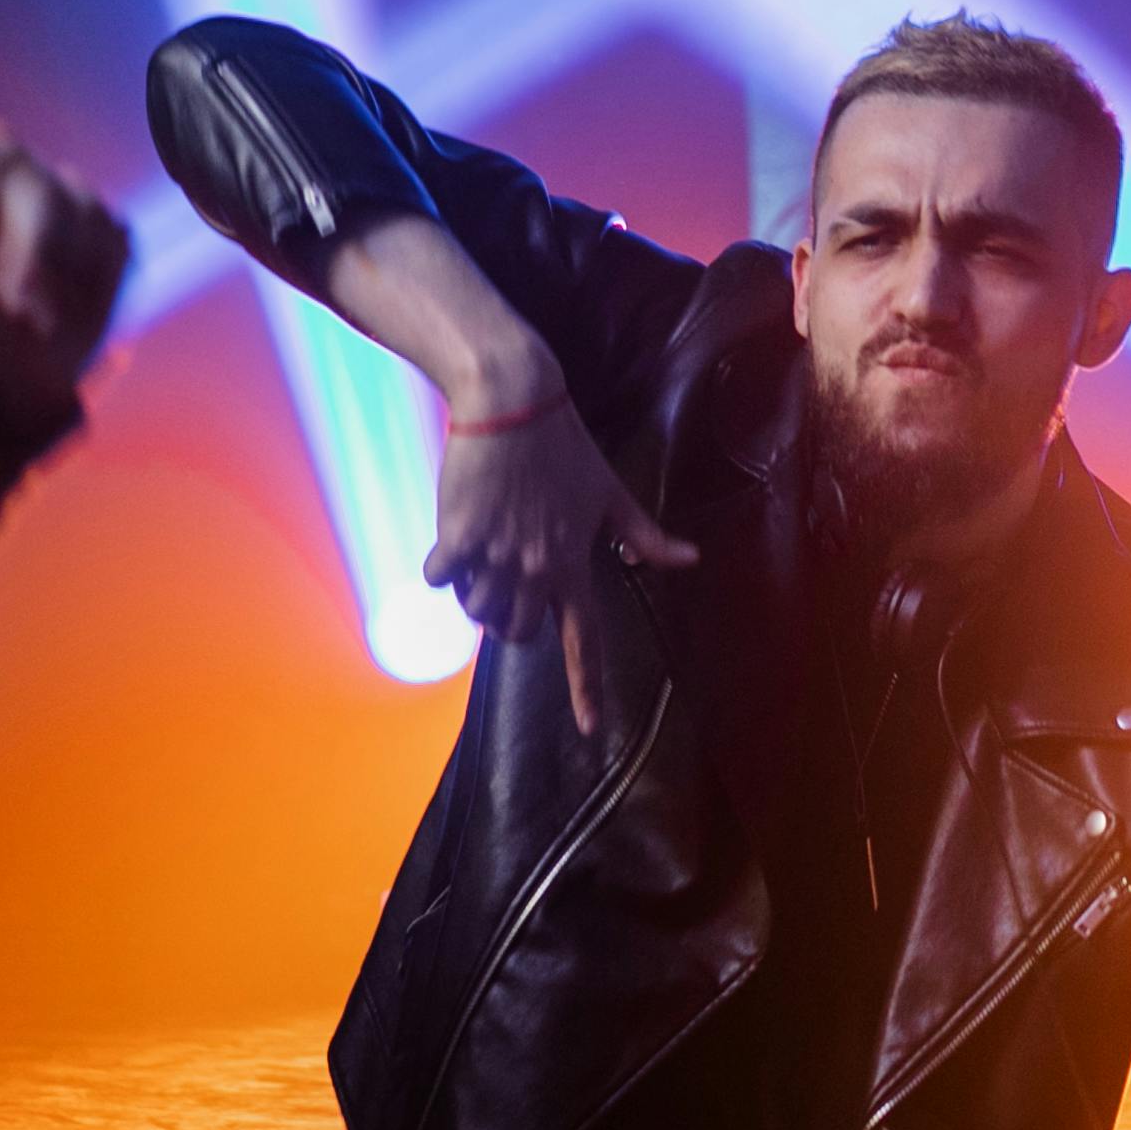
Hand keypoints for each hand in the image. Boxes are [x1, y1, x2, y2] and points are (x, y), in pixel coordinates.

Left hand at [0, 97, 127, 433]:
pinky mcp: (110, 241)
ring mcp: (72, 206)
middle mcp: (23, 175)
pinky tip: (57, 306)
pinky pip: (113, 235)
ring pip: (79, 205)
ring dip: (45, 270)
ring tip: (20, 308)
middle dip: (10, 243)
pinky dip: (86, 280)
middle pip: (36, 178)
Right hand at [432, 384, 695, 736]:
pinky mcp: (458, 536)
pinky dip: (441, 567)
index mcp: (574, 564)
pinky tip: (451, 539)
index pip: (586, 640)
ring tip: (481, 549)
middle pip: (516, 632)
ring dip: (474, 592)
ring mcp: (496, 555)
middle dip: (508, 618)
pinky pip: (440, 578)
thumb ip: (643, 534)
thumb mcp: (609, 492)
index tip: (588, 728)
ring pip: (476, 609)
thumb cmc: (563, 445)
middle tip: (506, 575)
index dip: (587, 688)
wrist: (513, 400)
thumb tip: (690, 559)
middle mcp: (537, 569)